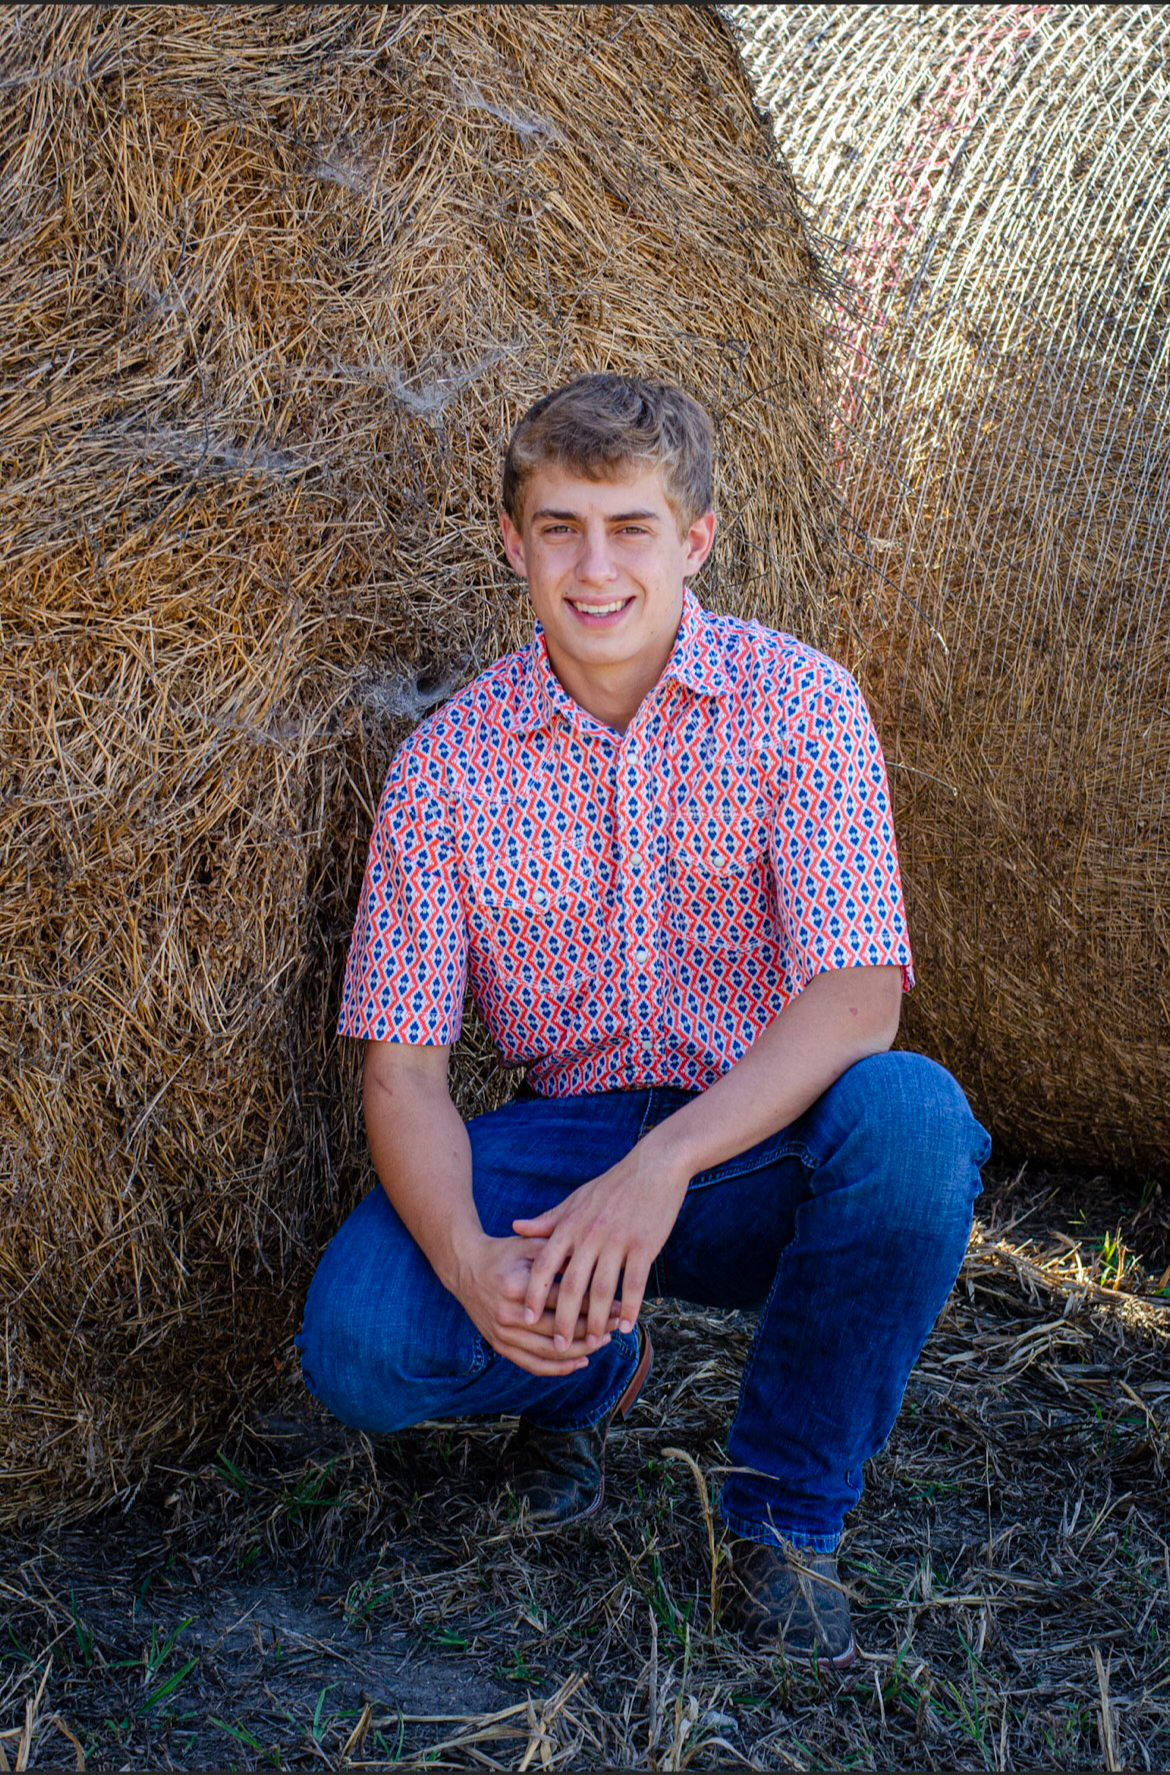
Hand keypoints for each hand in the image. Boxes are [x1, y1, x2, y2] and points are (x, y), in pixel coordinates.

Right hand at [452, 1233, 620, 1377]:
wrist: (465, 1267)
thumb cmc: (504, 1253)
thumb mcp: (530, 1246)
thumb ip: (560, 1255)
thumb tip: (597, 1265)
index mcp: (517, 1286)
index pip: (563, 1301)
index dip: (593, 1304)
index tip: (617, 1304)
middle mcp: (507, 1314)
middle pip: (559, 1329)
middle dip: (592, 1329)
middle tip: (615, 1325)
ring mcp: (501, 1333)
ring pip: (548, 1352)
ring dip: (580, 1350)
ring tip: (602, 1342)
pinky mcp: (498, 1345)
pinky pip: (532, 1364)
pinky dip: (557, 1368)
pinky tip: (579, 1362)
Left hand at [512, 1142, 689, 1349]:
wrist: (654, 1167)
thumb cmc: (612, 1186)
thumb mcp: (576, 1199)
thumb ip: (548, 1220)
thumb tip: (516, 1227)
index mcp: (570, 1225)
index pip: (545, 1265)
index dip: (535, 1294)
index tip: (527, 1319)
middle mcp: (590, 1235)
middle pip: (572, 1285)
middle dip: (563, 1319)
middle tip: (559, 1345)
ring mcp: (618, 1240)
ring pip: (603, 1289)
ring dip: (596, 1320)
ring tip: (593, 1342)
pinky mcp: (644, 1244)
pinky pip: (635, 1283)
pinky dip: (630, 1307)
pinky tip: (627, 1326)